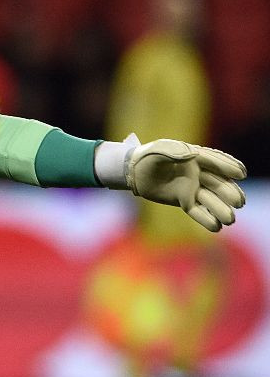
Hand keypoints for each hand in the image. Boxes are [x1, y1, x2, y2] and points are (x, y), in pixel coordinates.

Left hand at [126, 139, 246, 231]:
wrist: (134, 172)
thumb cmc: (148, 157)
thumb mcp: (159, 150)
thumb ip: (174, 151)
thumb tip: (193, 155)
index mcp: (195, 157)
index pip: (215, 162)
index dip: (229, 167)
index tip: (241, 173)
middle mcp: (198, 174)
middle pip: (218, 183)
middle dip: (230, 192)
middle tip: (239, 202)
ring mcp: (192, 188)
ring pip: (210, 199)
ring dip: (221, 209)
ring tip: (230, 219)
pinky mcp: (183, 201)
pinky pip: (197, 211)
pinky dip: (206, 219)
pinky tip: (216, 227)